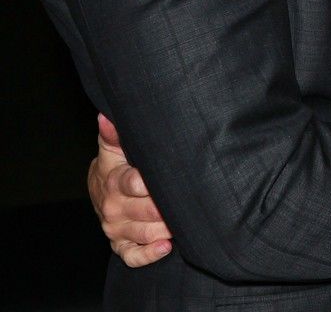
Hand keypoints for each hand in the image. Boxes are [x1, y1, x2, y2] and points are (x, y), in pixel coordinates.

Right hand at [88, 113, 172, 267]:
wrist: (99, 188)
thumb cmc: (115, 163)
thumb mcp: (113, 146)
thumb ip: (114, 132)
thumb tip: (105, 116)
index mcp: (114, 182)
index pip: (132, 184)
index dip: (149, 184)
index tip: (167, 178)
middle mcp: (114, 208)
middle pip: (144, 212)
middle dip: (166, 208)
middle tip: (188, 201)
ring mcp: (116, 229)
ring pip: (143, 234)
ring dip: (164, 229)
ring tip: (184, 222)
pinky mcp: (120, 245)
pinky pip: (132, 256)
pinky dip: (149, 255)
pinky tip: (166, 247)